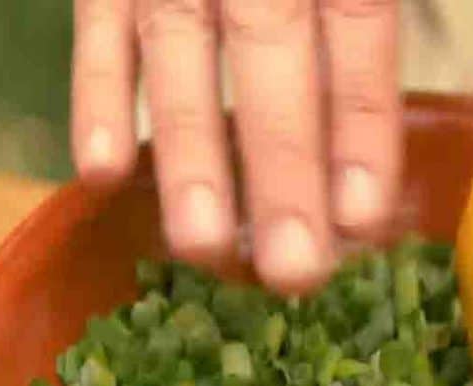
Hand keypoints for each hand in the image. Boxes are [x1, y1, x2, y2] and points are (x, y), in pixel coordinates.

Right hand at [71, 0, 400, 294]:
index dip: (362, 123)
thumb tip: (377, 162)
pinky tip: (100, 173)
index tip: (364, 218)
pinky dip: (95, 93)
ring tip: (203, 246)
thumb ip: (365, 9)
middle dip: (283, 167)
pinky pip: (94, 21)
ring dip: (189, 155)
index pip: (356, 27)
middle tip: (294, 271)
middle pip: (271, 53)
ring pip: (178, 51)